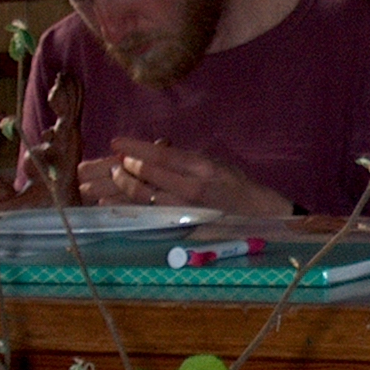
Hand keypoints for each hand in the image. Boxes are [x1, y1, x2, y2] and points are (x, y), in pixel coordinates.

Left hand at [78, 137, 292, 215]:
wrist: (258, 215)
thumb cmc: (236, 185)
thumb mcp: (215, 162)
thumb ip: (185, 158)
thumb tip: (155, 150)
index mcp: (201, 167)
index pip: (161, 155)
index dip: (134, 148)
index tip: (116, 142)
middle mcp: (191, 189)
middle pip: (146, 177)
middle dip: (123, 168)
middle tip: (114, 162)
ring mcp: (184, 211)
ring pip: (143, 198)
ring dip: (121, 187)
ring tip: (111, 178)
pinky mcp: (179, 227)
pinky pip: (146, 216)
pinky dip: (126, 209)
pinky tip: (111, 204)